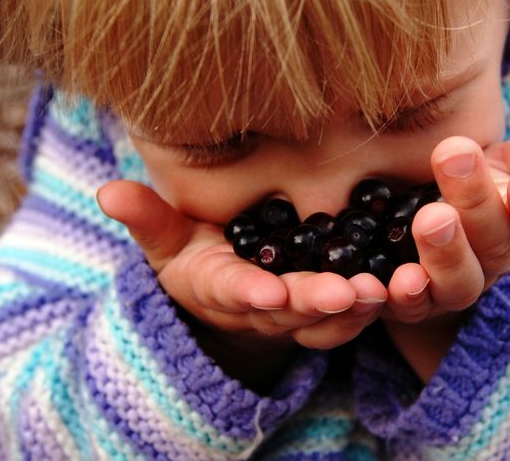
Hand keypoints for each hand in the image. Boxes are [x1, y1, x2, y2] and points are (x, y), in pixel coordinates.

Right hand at [96, 181, 386, 388]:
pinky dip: (375, 306)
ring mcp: (297, 310)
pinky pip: (352, 314)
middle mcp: (261, 306)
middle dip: (314, 303)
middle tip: (344, 292)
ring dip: (354, 310)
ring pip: (326, 318)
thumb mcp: (167, 237)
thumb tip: (108, 191)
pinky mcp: (328, 304)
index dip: (248, 293)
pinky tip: (401, 286)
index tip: (267, 291)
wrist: (229, 281)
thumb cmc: (196, 249)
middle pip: (289, 309)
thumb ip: (147, 217)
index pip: (231, 291)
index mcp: (219, 287)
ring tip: (382, 292)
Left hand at [382, 116, 509, 380]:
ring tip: (431, 218)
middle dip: (478, 206)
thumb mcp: (498, 166)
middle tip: (456, 160)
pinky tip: (384, 283)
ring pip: (455, 284)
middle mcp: (484, 266)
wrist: (399, 232)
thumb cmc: (459, 195)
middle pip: (492, 247)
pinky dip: (393, 298)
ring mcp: (442, 291)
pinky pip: (400, 309)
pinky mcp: (399, 305)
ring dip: (445, 255)